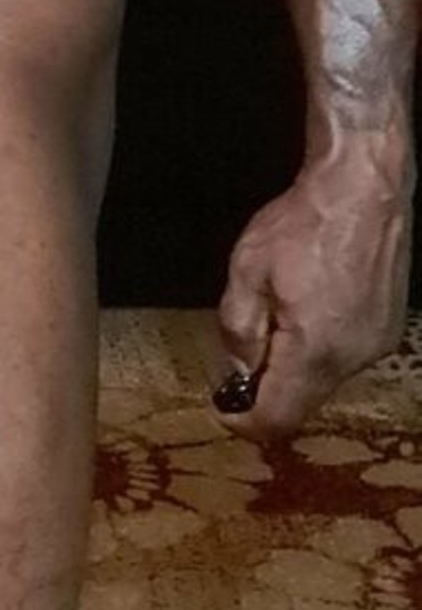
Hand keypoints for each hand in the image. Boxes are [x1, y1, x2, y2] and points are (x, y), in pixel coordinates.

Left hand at [214, 142, 412, 440]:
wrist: (362, 187)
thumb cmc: (304, 222)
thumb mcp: (247, 269)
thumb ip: (238, 328)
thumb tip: (237, 370)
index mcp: (314, 349)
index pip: (277, 418)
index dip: (244, 422)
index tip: (224, 407)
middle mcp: (351, 358)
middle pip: (302, 404)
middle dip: (268, 392)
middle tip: (242, 361)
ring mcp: (375, 345)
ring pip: (324, 381)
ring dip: (295, 368)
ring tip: (276, 321)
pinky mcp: (386, 328)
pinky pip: (345, 357)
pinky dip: (320, 350)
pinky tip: (308, 311)